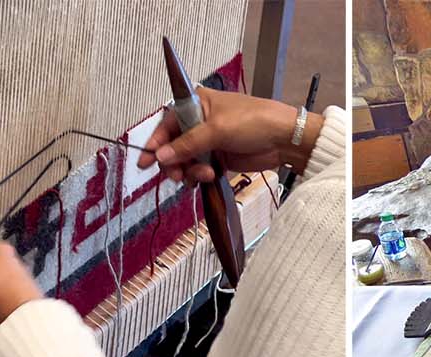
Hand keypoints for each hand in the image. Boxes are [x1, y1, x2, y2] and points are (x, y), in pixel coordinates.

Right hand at [138, 86, 307, 182]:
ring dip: (190, 171)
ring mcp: (208, 141)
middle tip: (179, 176)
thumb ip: (186, 145)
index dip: (155, 143)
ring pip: (184, 161)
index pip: (166, 124)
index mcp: (196, 105)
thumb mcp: (216, 130)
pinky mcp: (217, 157)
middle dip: (174, 162)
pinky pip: (198, 169)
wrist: (284, 139)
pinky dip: (199, 176)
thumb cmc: (252, 122)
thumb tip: (159, 158)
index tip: (146, 162)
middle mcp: (198, 122)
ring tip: (205, 174)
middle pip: (172, 146)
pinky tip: (209, 177)